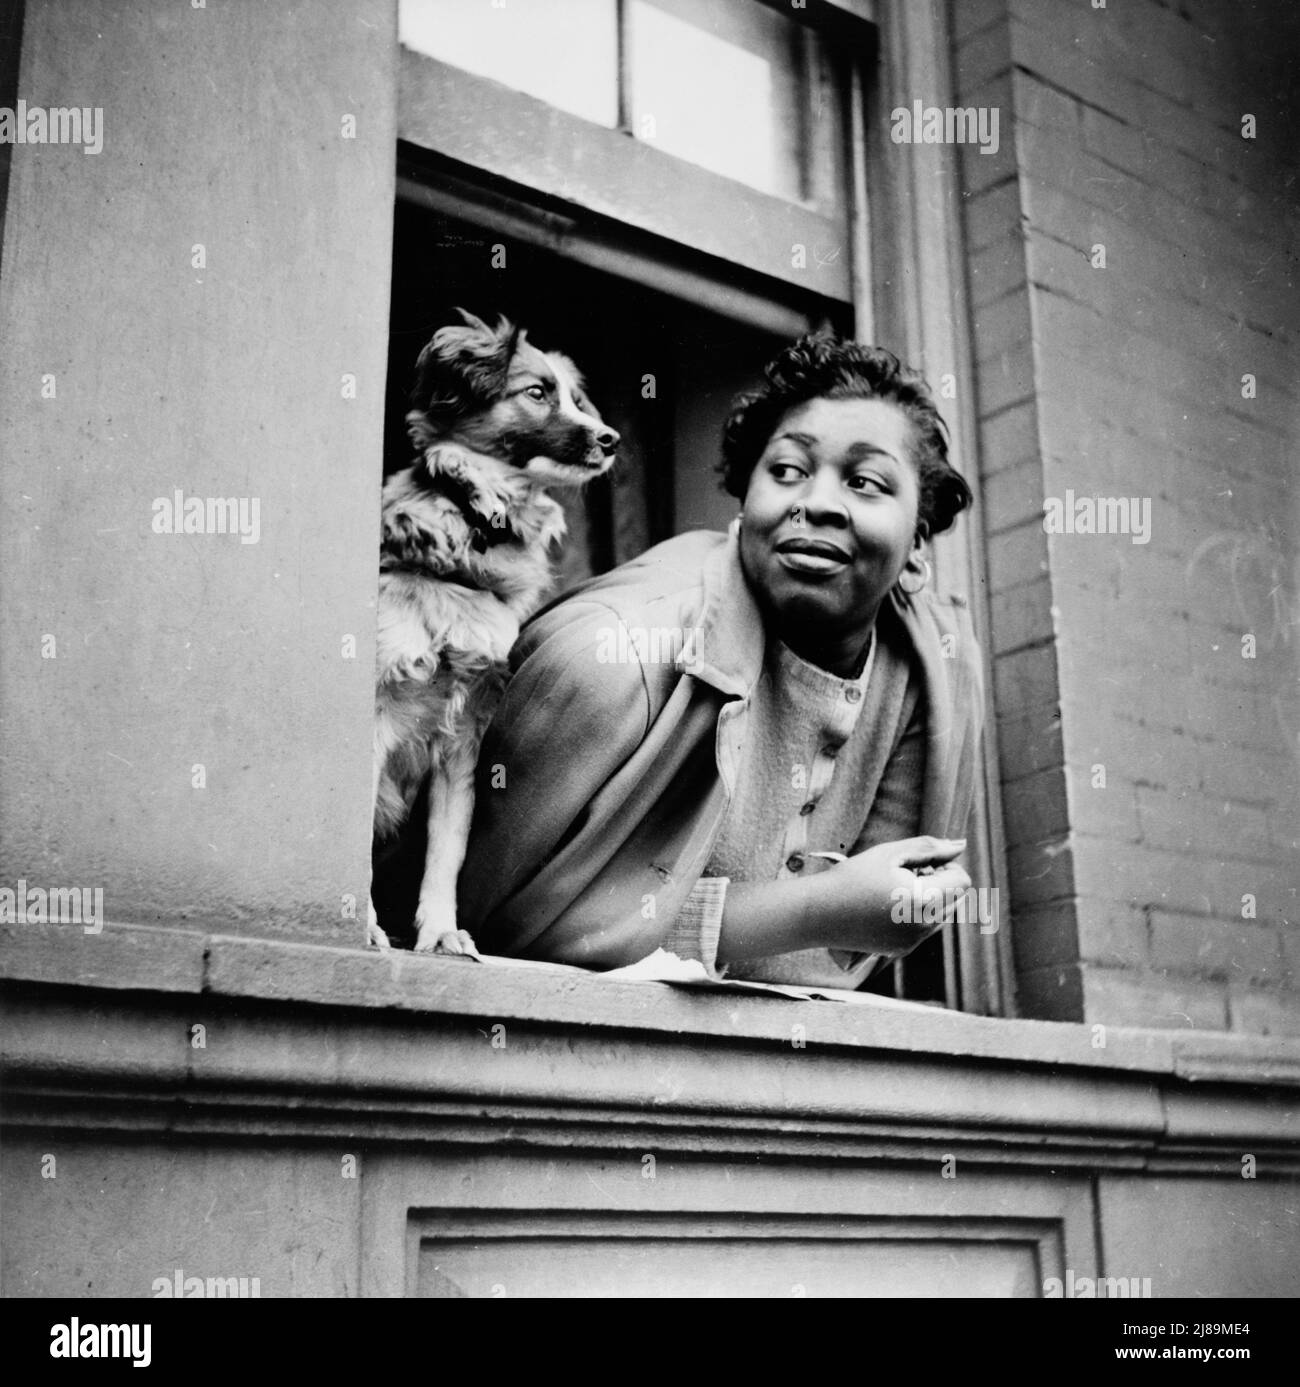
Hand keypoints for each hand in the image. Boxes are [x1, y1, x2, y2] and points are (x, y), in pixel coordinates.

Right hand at [811, 835, 970, 956]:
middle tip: (906, 874)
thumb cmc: (852, 877)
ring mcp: (914, 942)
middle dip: (940, 883)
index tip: (918, 863)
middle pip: (957, 899)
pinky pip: (924, 929)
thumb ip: (929, 847)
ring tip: (895, 890)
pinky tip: (886, 907)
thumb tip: (961, 845)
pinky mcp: (902, 950)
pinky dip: (915, 915)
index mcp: (925, 900)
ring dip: (930, 899)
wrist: (819, 914)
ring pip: (943, 915)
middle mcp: (924, 926)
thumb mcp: (890, 853)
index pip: (963, 881)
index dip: (946, 866)